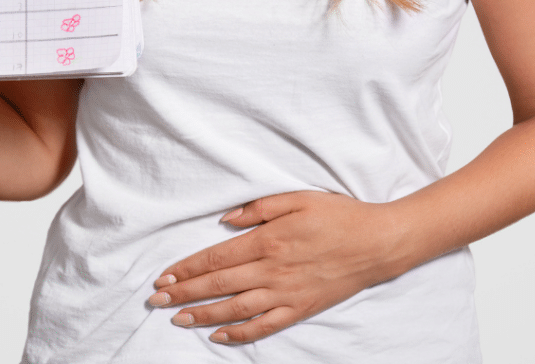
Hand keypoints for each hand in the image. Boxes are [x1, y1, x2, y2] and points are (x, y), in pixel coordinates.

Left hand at [147, 191, 406, 344]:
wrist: (378, 243)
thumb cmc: (339, 216)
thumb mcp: (298, 198)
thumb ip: (259, 207)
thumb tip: (224, 220)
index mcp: (269, 240)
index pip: (216, 257)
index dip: (187, 267)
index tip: (164, 275)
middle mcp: (273, 270)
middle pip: (218, 284)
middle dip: (183, 292)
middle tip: (156, 299)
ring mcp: (286, 293)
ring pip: (235, 309)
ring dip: (202, 314)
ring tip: (177, 318)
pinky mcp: (300, 308)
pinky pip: (264, 325)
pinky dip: (239, 334)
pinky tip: (218, 337)